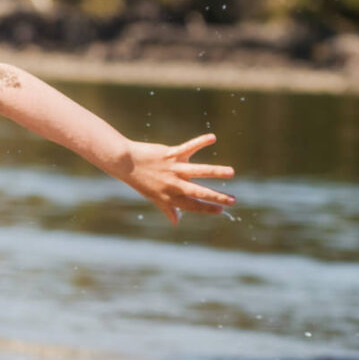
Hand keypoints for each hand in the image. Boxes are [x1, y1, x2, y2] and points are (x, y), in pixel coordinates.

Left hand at [120, 133, 234, 224]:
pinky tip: (212, 137)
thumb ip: (168, 209)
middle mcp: (173, 184)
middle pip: (198, 192)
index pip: (192, 205)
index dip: (207, 209)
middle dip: (217, 197)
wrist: (125, 162)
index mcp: (170, 197)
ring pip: (198, 171)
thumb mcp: (154, 197)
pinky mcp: (170, 154)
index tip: (222, 211)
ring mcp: (173, 169)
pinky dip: (200, 141)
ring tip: (231, 172)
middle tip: (233, 200)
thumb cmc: (141, 180)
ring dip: (215, 171)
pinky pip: (188, 147)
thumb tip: (176, 222)